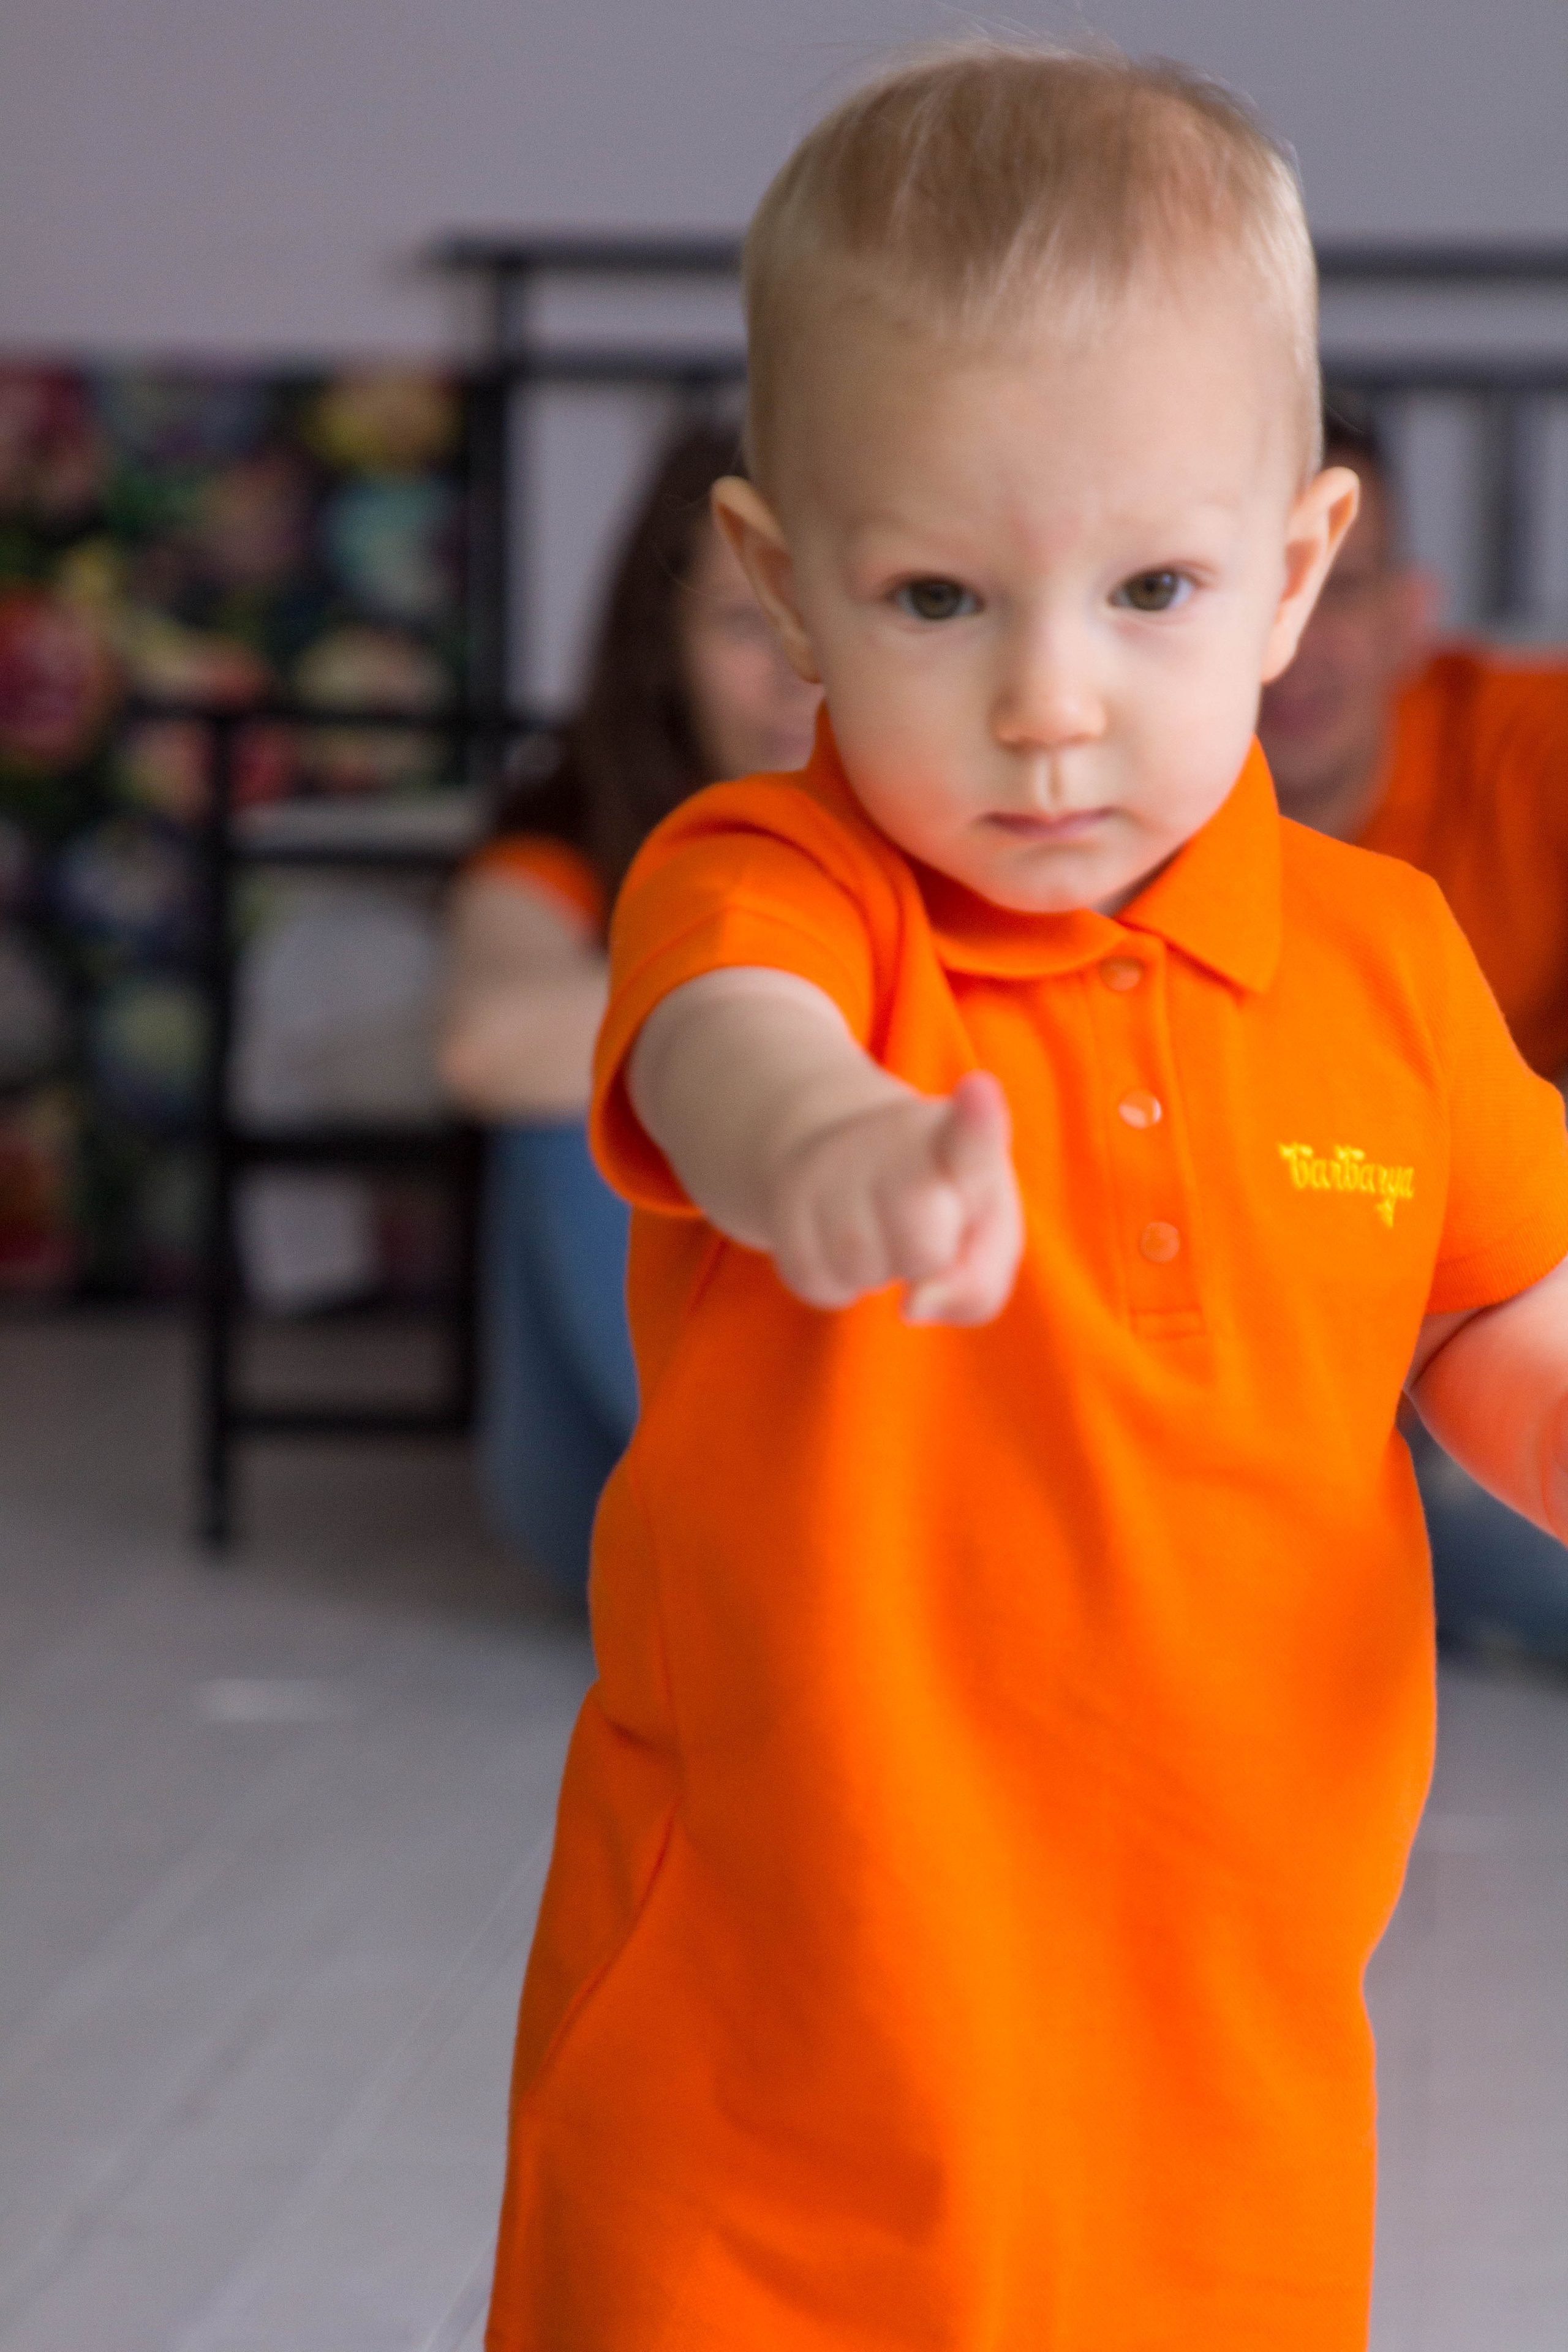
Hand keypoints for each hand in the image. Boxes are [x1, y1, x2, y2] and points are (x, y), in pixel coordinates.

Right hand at [765, 1070, 1022, 1324]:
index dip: (979, 1121)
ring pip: (861, 1266)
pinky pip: (817, 1280)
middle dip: (929, 1261)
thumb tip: (912, 1307)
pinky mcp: (786, 1198)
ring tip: (881, 1233)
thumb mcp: (984, 1240)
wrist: (845, 1153)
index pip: (972, 1137)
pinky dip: (837, 1284)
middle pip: (922, 1244)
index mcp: (959, 1141)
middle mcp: (894, 1140)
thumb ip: (979, 1285)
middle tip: (926, 1233)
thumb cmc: (939, 1205)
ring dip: (879, 1272)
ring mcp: (832, 1163)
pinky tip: (842, 1244)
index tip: (979, 1088)